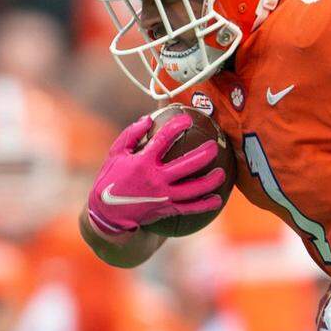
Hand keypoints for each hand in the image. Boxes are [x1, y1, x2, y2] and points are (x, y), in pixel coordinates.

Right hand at [87, 114, 225, 234]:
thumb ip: (131, 134)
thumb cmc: (111, 178)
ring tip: (222, 173)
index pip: (162, 141)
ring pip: (193, 189)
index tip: (187, 119)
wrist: (108, 213)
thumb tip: (149, 118)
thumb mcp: (115, 153)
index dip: (176, 127)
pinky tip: (217, 200)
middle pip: (186, 166)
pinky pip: (189, 208)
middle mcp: (155, 179)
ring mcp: (163, 196)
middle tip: (214, 146)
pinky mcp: (166, 209)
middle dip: (204, 155)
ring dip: (210, 181)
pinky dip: (205, 205)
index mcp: (142, 162)